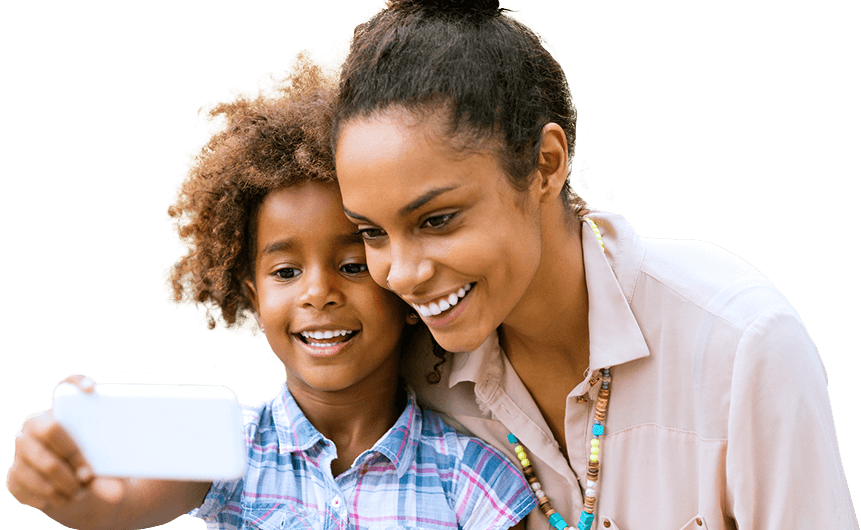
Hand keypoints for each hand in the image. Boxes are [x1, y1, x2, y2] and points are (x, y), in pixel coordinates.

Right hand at [6, 374, 126, 514]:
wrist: (70, 492)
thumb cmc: (91, 467)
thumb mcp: (105, 467)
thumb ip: (110, 475)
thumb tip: (116, 494)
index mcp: (63, 412)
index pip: (67, 385)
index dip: (76, 383)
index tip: (91, 390)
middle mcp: (37, 424)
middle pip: (50, 428)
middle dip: (73, 454)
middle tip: (88, 474)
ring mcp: (21, 448)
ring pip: (44, 463)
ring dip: (67, 483)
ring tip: (81, 491)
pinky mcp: (14, 475)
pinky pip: (31, 486)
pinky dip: (53, 497)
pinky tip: (64, 498)